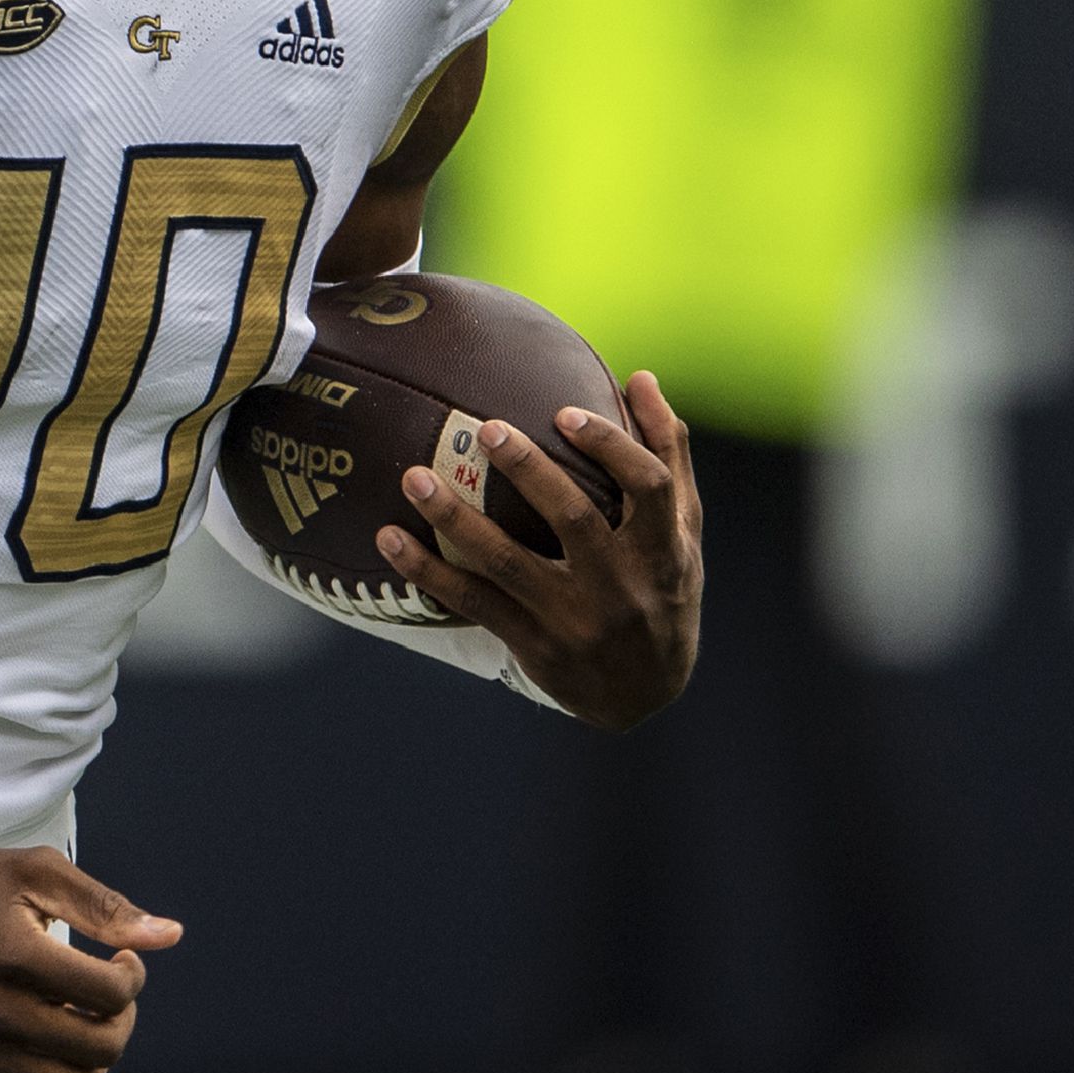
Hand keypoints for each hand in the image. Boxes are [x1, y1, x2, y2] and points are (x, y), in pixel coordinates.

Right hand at [0, 845, 181, 1072]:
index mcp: (11, 954)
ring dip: (105, 1057)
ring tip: (93, 1023)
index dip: (132, 977)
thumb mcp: (37, 873)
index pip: (105, 993)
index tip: (122, 960)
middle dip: (122, 1016)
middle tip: (110, 991)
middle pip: (97, 1044)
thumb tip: (170, 935)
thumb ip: (105, 907)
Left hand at [372, 370, 702, 729]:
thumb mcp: (683, 532)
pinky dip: (428, 572)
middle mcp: (620, 585)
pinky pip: (474, 602)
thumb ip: (666, 455)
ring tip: (412, 476)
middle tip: (484, 426)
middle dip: (527, 469)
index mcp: (663, 550)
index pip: (647, 488)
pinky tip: (390, 539)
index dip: (610, 446)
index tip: (565, 412)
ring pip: (507, 563)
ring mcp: (573, 618)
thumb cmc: (663, 589)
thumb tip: (642, 377)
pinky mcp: (534, 645)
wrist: (645, 696)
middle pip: (573, 518)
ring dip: (455, 517)